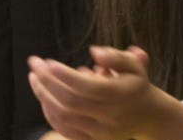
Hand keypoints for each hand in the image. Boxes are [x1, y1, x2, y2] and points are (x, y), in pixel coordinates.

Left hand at [27, 45, 173, 139]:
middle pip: (70, 101)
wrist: (149, 117)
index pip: (86, 86)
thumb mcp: (133, 65)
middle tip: (33, 63)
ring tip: (33, 77)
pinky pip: (65, 130)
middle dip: (47, 81)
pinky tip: (42, 96)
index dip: (64, 74)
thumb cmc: (135, 85)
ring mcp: (101, 132)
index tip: (48, 61)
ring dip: (43, 96)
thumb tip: (95, 51)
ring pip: (64, 117)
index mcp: (120, 96)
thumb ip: (116, 57)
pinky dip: (50, 113)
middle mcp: (110, 117)